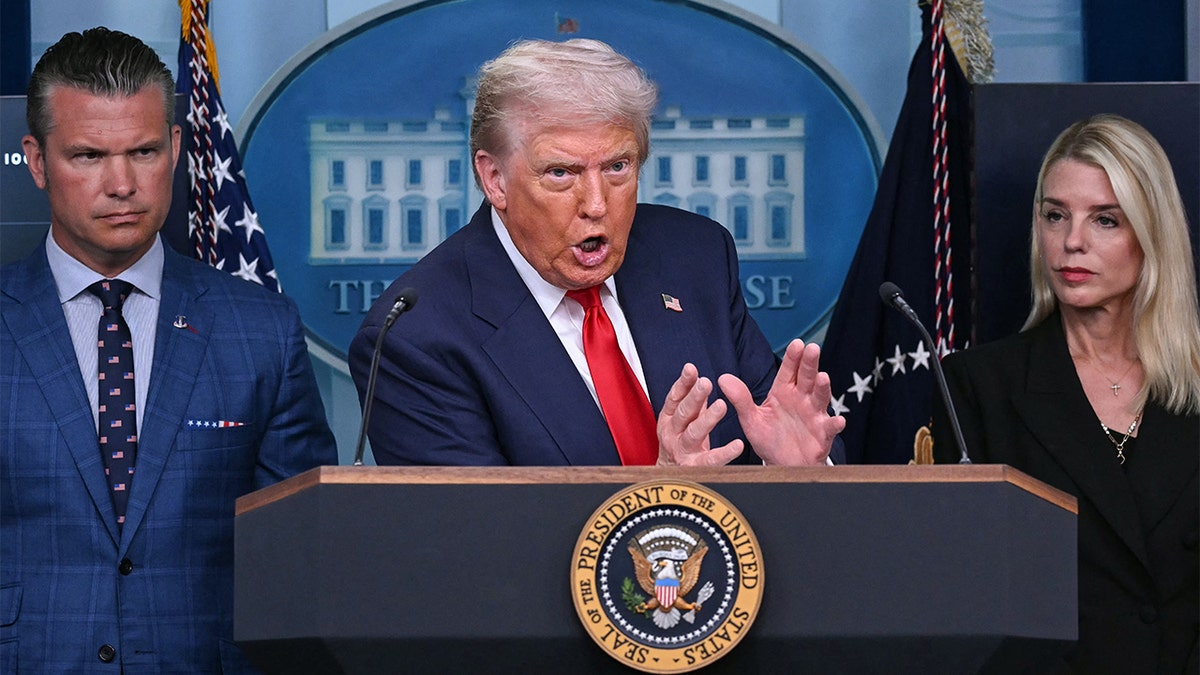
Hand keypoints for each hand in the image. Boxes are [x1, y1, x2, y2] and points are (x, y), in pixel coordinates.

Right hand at [656, 363, 744, 465]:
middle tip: (706, 383)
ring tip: (722, 406)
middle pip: (683, 413)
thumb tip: (701, 379)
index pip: (675, 398)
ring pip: (694, 433)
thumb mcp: (684, 421)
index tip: (691, 369)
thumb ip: (694, 403)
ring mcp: (682, 451)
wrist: (669, 478)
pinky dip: (725, 452)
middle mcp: (672, 434)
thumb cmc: (680, 444)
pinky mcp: (695, 467)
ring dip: (707, 419)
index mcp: (669, 419)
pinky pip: (711, 459)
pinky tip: (738, 445)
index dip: (682, 383)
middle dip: (694, 397)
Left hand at [719, 339, 845, 464]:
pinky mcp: (822, 435)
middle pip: (807, 377)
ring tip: (823, 377)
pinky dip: (834, 424)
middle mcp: (801, 399)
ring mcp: (814, 415)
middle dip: (810, 363)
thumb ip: (740, 399)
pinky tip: (838, 420)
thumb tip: (723, 378)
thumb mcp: (751, 419)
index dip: (793, 358)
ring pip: (820, 398)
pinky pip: (829, 428)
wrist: (782, 465)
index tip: (797, 343)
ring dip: (823, 388)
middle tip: (812, 348)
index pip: (788, 371)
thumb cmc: (769, 438)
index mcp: (783, 392)